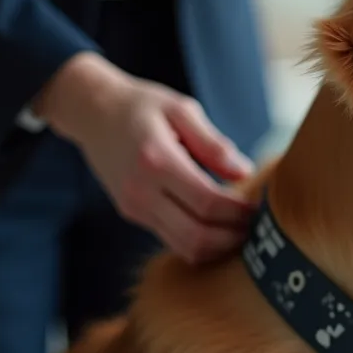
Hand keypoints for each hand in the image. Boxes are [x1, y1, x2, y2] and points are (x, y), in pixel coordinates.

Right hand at [37, 53, 255, 263]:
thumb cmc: (143, 106)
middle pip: (196, 235)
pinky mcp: (132, 214)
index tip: (260, 207)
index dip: (238, 212)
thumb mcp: (181, 110)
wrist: (92, 113)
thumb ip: (213, 143)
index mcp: (157, 160)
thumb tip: (244, 172)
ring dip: (218, 246)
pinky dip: (199, 242)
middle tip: (257, 226)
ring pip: (184, 247)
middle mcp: (141, 190)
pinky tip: (218, 227)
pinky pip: (171, 240)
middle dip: (232, 236)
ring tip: (241, 230)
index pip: (206, 202)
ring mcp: (134, 207)